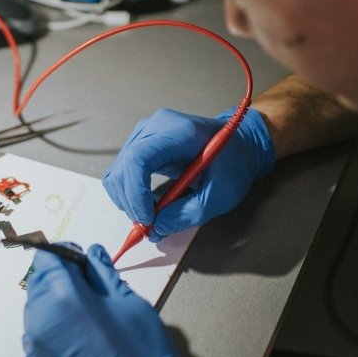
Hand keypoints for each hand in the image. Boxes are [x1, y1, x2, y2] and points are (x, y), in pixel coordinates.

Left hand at [22, 243, 220, 356]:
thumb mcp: (130, 305)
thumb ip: (104, 276)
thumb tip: (92, 256)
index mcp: (62, 299)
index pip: (47, 260)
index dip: (65, 256)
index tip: (81, 262)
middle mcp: (39, 325)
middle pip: (37, 287)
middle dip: (59, 283)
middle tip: (89, 292)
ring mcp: (35, 355)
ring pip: (37, 318)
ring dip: (55, 312)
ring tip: (88, 323)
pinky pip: (39, 347)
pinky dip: (54, 340)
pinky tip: (82, 349)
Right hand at [102, 107, 274, 240]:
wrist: (239, 144)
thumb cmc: (234, 163)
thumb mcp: (220, 194)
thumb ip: (188, 214)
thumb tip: (156, 228)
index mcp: (178, 133)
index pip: (138, 158)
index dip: (136, 192)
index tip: (148, 219)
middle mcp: (154, 128)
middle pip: (123, 167)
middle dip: (132, 203)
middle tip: (150, 227)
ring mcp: (145, 134)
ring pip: (117, 173)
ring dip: (128, 201)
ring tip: (152, 216)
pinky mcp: (141, 145)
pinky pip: (122, 173)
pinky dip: (129, 194)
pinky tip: (149, 205)